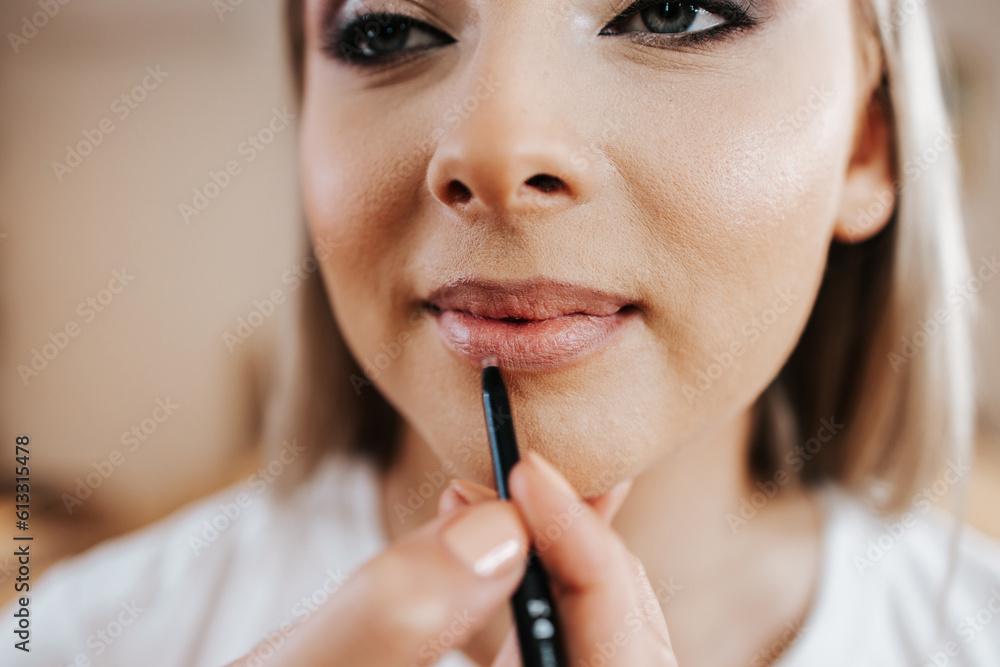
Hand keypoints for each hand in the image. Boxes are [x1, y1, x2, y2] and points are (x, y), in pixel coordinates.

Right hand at [225, 451, 675, 665]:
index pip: (617, 658)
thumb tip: (497, 530)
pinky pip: (541, 638)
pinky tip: (476, 533)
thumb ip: (388, 617)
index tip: (529, 473)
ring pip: (585, 635)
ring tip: (499, 490)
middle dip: (577, 545)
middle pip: (620, 642)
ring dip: (553, 555)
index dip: (587, 554)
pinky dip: (523, 580)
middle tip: (526, 470)